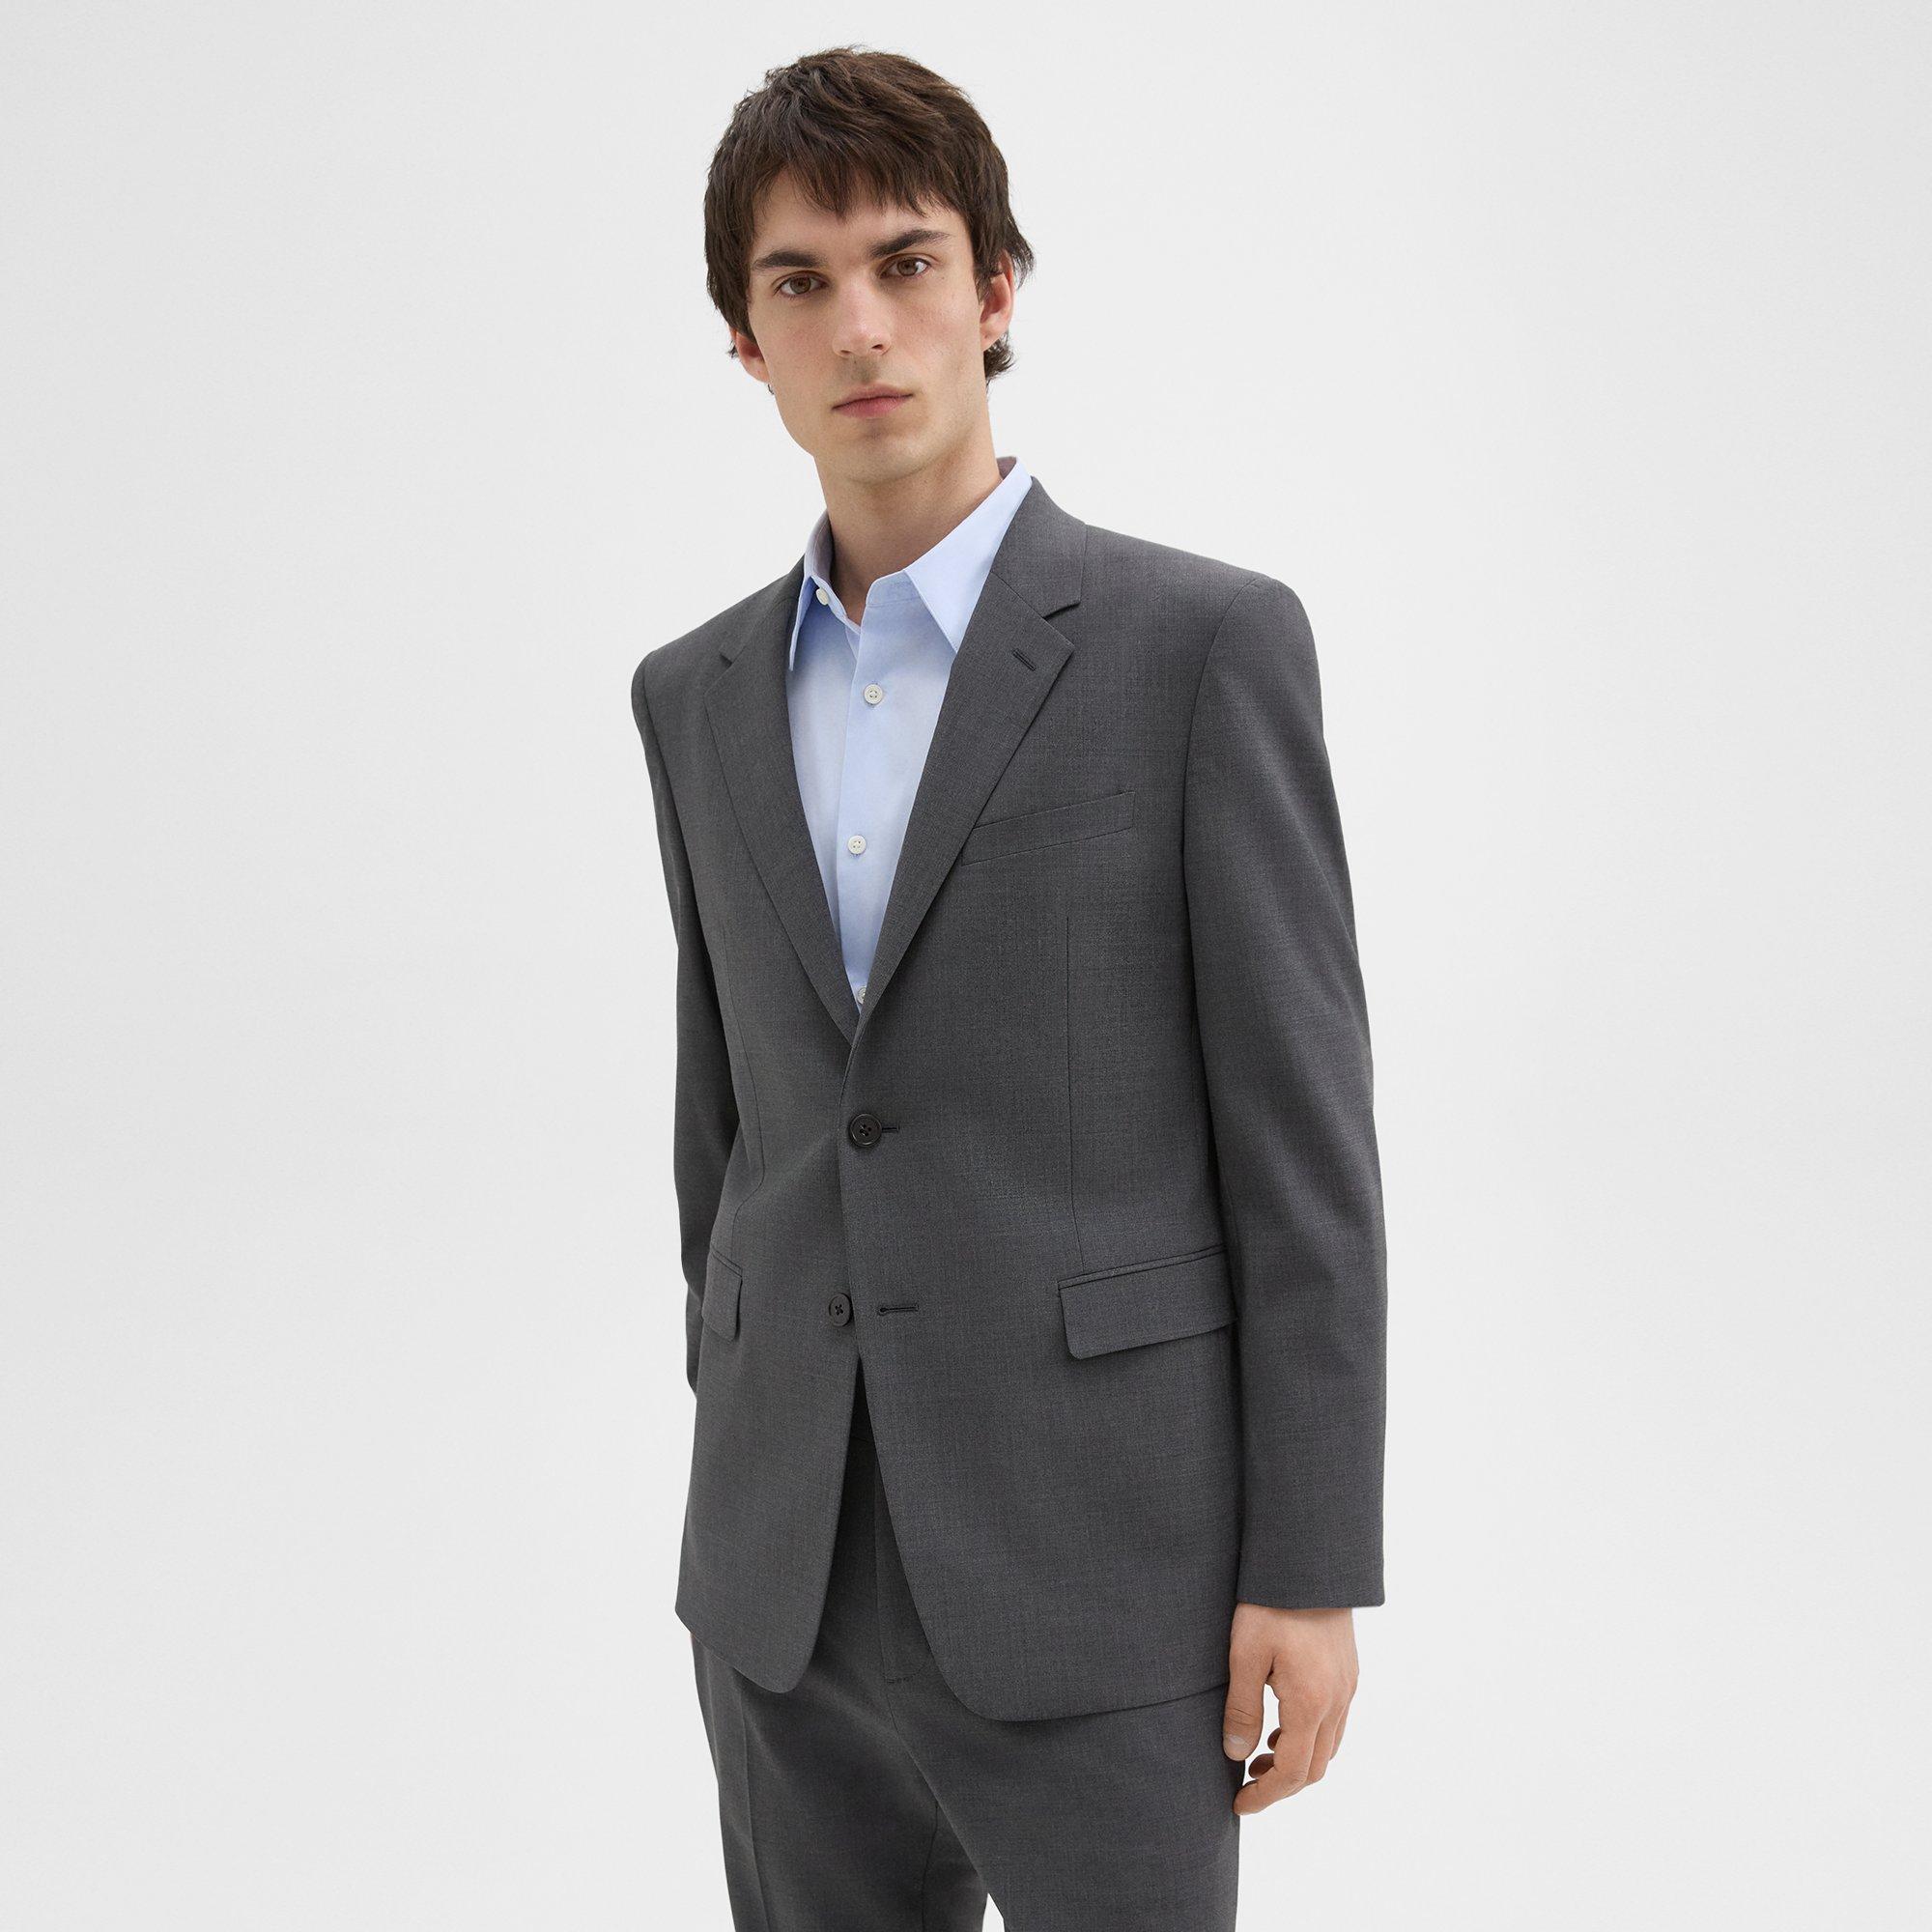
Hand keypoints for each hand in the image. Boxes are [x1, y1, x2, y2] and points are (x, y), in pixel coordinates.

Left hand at [1223, 1604, 1357, 1813]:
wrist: (1308, 1560)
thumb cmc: (1271, 1602)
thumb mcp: (1244, 1654)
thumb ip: (1241, 1708)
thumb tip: (1237, 1754)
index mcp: (1311, 1702)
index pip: (1294, 1772)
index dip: (1266, 1795)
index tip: (1240, 1804)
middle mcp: (1337, 1700)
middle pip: (1316, 1767)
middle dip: (1282, 1784)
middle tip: (1248, 1783)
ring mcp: (1347, 1686)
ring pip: (1329, 1747)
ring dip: (1298, 1762)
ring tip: (1262, 1754)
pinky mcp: (1348, 1670)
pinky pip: (1335, 1722)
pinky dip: (1311, 1737)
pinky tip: (1283, 1723)